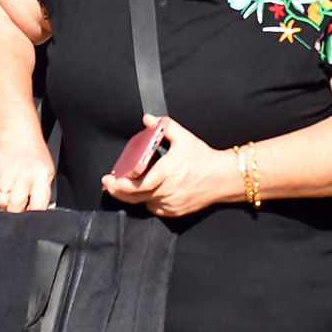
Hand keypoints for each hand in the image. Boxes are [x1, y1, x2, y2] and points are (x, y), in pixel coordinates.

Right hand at [0, 134, 54, 211]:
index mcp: (41, 176)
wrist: (20, 138)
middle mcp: (24, 173)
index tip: (29, 214)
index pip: (37, 206)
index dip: (32, 215)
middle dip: (15, 211)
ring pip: (0, 201)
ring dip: (3, 204)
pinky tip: (0, 190)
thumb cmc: (35, 160)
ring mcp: (6, 171)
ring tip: (9, 195)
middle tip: (17, 206)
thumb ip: (41, 196)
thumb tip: (32, 215)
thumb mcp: (47, 175)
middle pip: (15, 205)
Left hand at [100, 115, 240, 217]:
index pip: (137, 185)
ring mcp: (170, 204)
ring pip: (143, 204)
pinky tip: (145, 193)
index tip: (110, 179)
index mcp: (166, 173)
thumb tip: (147, 119)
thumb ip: (164, 126)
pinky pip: (154, 209)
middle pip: (135, 197)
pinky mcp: (174, 212)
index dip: (121, 185)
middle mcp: (166, 191)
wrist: (223, 177)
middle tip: (108, 184)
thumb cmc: (203, 157)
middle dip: (118, 191)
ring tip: (122, 187)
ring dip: (132, 196)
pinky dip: (147, 201)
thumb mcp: (184, 137)